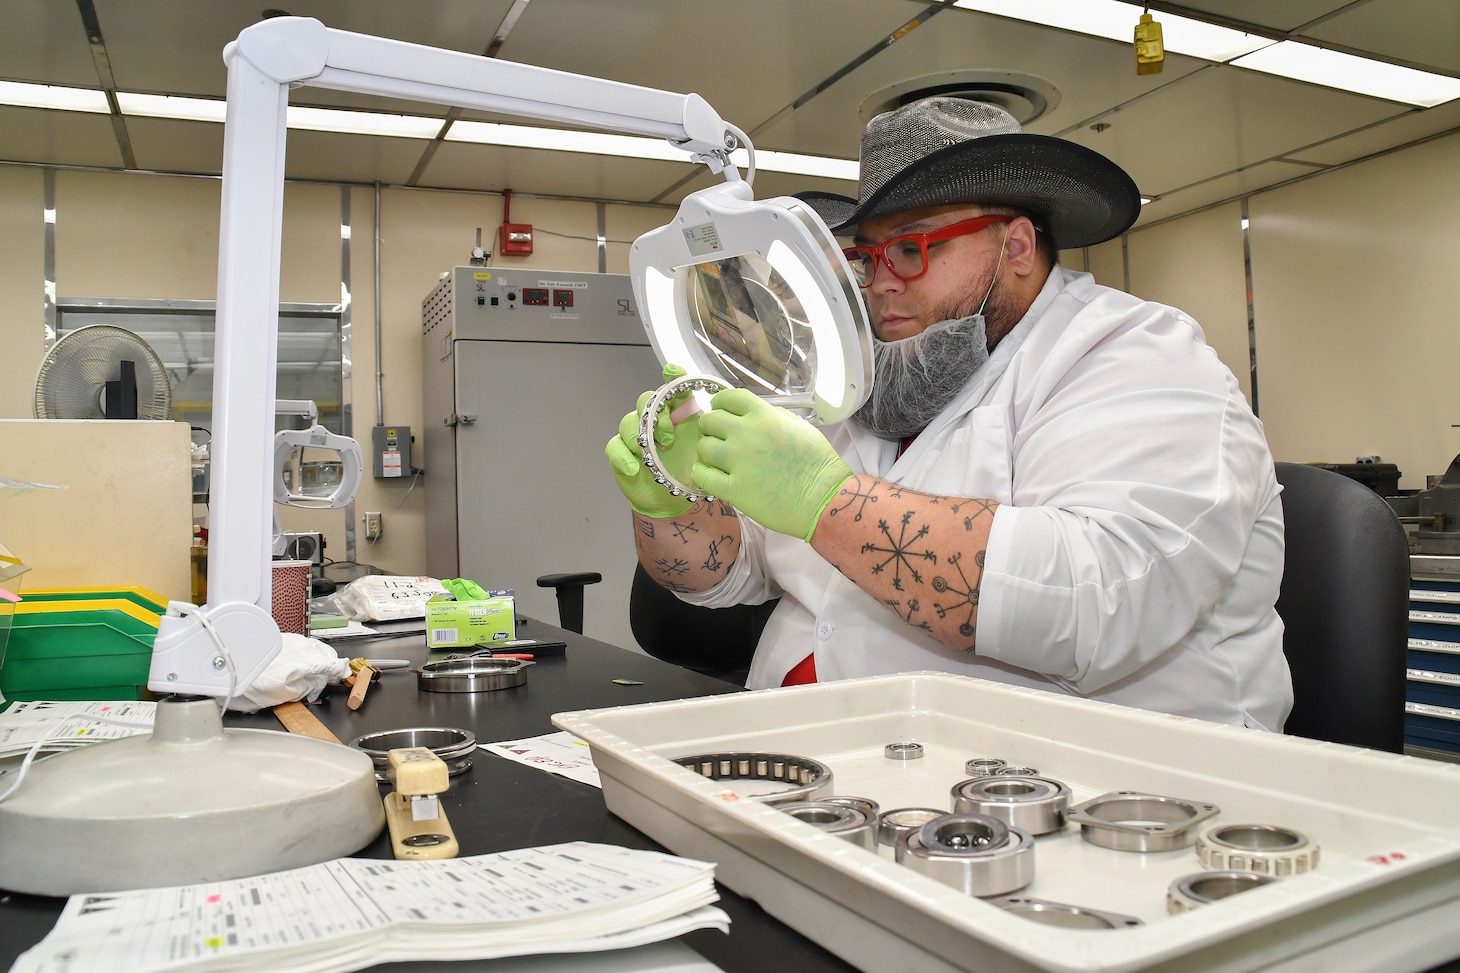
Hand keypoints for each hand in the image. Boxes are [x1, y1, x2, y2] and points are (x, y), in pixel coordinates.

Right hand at [605, 364, 698, 517]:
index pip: (673, 389)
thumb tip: (720, 418)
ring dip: (639, 435)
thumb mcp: (707, 454)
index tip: (673, 372)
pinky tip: (635, 467)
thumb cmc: (689, 473)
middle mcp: (654, 421)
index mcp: (677, 415)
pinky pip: (615, 447)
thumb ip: (712, 435)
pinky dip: (623, 456)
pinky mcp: (621, 453)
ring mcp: (635, 436)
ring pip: (628, 421)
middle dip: (656, 414)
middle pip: (646, 401)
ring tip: (652, 454)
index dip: (672, 377)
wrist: (671, 500)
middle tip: (669, 436)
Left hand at [693, 388, 852, 540]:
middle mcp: (746, 435)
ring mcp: (737, 462)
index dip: (720, 402)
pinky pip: (702, 475)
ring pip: (703, 447)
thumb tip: (752, 416)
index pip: (729, 398)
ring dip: (707, 450)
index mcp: (764, 416)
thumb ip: (772, 416)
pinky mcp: (733, 489)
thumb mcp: (799, 426)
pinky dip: (702, 472)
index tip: (720, 409)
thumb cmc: (818, 464)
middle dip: (711, 426)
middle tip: (717, 436)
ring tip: (716, 458)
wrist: (824, 499)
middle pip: (710, 420)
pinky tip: (709, 473)